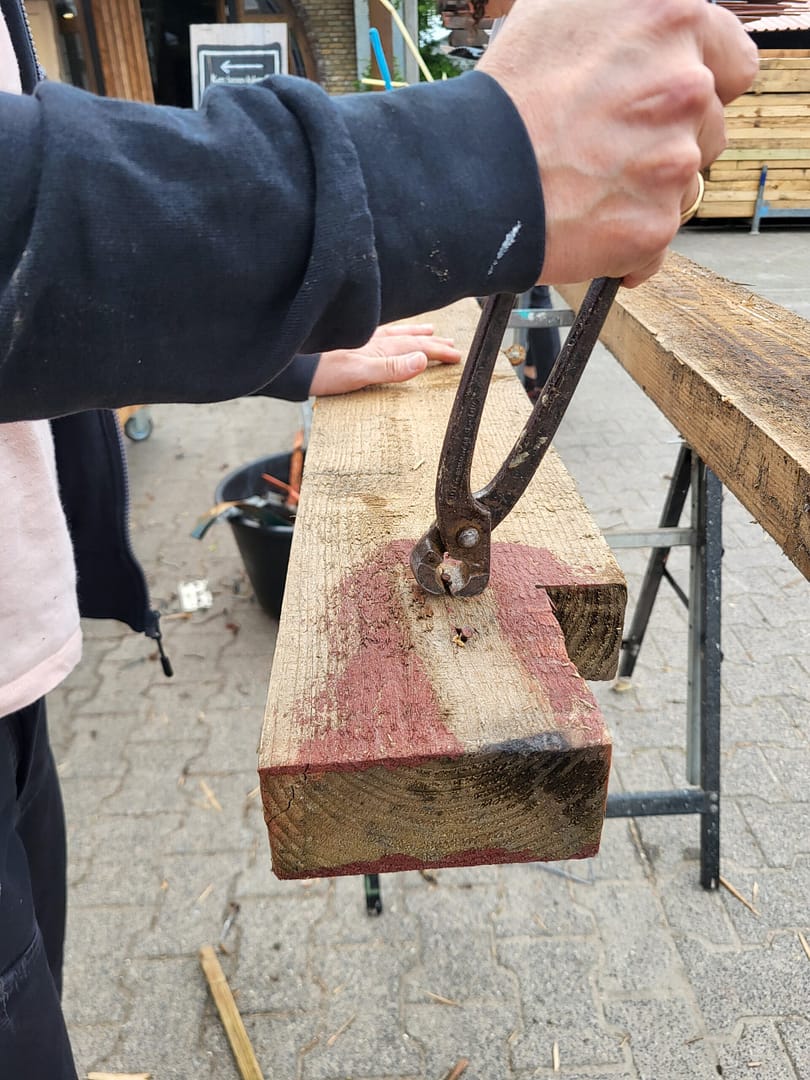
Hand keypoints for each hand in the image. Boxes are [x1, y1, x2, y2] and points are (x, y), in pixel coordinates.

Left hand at [309, 323, 461, 396]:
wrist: (295, 368)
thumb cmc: (325, 373)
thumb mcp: (360, 374)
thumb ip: (391, 368)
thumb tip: (422, 359)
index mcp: (381, 346)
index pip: (418, 346)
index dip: (438, 351)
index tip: (457, 355)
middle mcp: (374, 339)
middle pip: (411, 338)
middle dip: (433, 342)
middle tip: (452, 345)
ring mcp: (363, 338)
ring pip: (397, 333)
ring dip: (415, 333)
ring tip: (430, 330)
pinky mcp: (350, 341)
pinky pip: (381, 333)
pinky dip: (393, 332)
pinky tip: (389, 332)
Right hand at [478, 0, 758, 286]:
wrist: (465, 176)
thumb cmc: (505, 94)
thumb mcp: (564, 8)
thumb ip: (628, 15)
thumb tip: (646, 25)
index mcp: (672, 19)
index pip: (734, 65)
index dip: (700, 87)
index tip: (667, 107)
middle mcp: (685, 86)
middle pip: (709, 130)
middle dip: (667, 142)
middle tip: (606, 149)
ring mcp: (672, 161)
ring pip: (683, 186)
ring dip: (648, 191)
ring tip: (588, 185)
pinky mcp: (652, 225)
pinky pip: (655, 240)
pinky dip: (626, 241)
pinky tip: (585, 224)